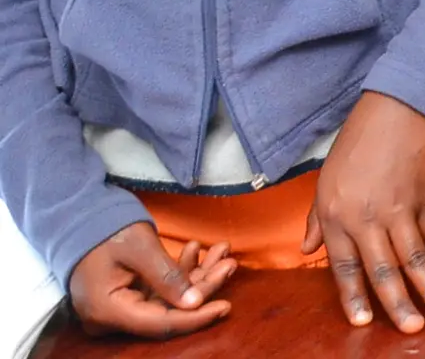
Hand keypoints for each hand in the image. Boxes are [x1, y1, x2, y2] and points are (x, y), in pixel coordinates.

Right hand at [67, 223, 235, 337]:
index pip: (160, 324)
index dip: (195, 317)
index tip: (226, 306)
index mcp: (109, 311)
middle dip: (203, 287)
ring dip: (196, 276)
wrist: (77, 218)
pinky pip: (158, 290)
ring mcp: (118, 307)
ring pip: (167, 299)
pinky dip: (180, 272)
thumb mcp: (140, 249)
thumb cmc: (105, 230)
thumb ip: (167, 277)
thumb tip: (195, 303)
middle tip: (230, 262)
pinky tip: (197, 249)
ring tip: (222, 251)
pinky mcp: (125, 295)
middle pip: (167, 311)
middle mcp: (111, 316)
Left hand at [303, 92, 424, 331]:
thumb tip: (306, 250)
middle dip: (399, 304)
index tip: (364, 324)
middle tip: (412, 331)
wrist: (396, 108)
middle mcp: (367, 218)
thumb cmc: (357, 143)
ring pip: (415, 258)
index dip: (354, 298)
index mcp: (337, 216)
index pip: (345, 267)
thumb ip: (317, 219)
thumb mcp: (326, 180)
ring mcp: (399, 209)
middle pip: (384, 270)